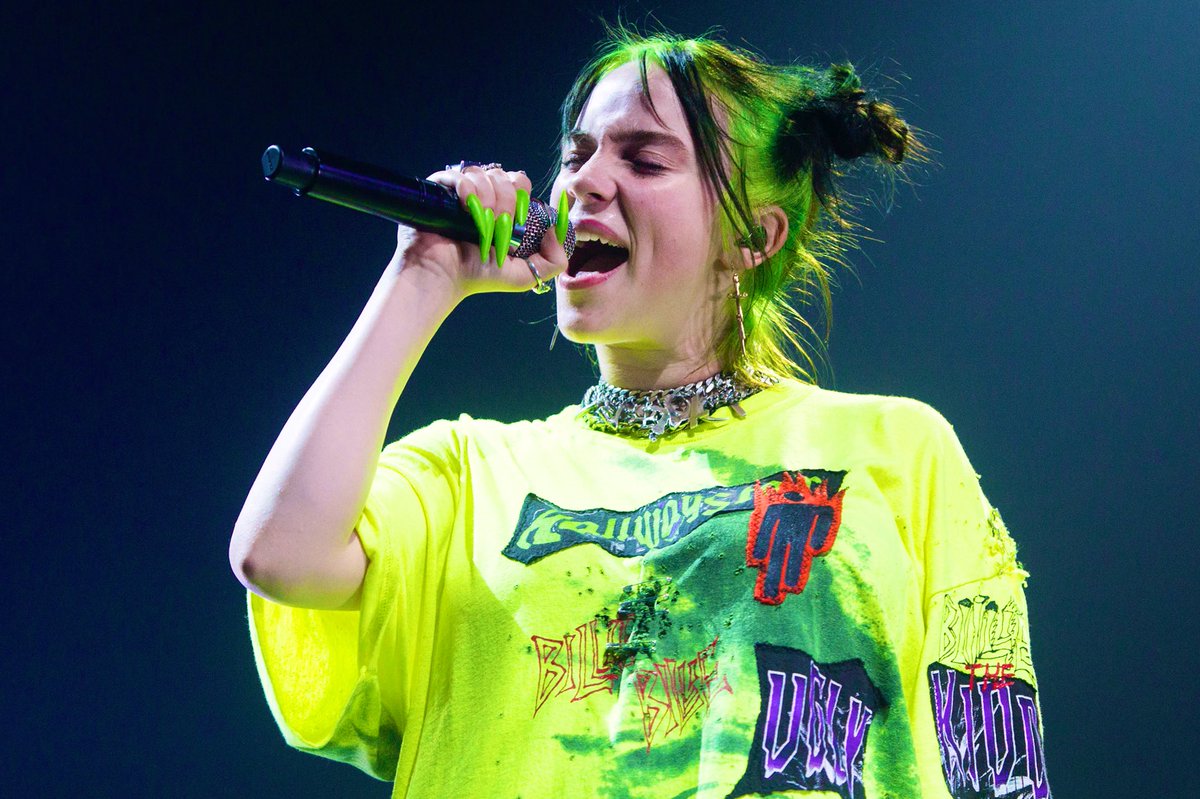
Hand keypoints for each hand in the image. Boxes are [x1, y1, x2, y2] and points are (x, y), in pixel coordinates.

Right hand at [391, 164, 568, 297]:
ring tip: (481, 223)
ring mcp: (459, 192)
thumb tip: (555, 228)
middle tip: (500, 225)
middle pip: (503, 175)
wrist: (443, 277)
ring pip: (482, 173)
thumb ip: (554, 260)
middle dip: (507, 199)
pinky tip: (465, 207)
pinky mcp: (439, 191)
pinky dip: (466, 188)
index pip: (518, 182)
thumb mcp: (526, 275)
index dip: (522, 196)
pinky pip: (457, 175)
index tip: (520, 221)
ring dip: (487, 197)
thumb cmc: (479, 276)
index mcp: (500, 208)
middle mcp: (481, 196)